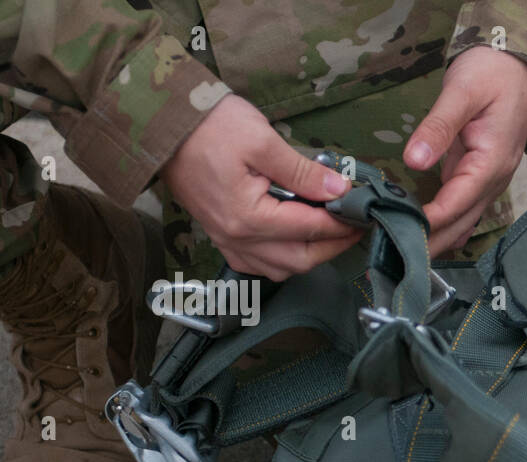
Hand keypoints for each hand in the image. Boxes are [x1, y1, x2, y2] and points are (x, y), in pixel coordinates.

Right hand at [160, 95, 362, 280]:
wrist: (160, 124)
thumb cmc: (208, 126)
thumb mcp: (262, 140)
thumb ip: (304, 171)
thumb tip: (339, 190)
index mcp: (249, 217)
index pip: (311, 229)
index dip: (342, 223)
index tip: (362, 213)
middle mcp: (237, 238)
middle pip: (300, 260)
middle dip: (333, 247)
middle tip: (353, 227)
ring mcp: (226, 241)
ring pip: (280, 268)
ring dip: (310, 256)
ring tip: (331, 233)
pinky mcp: (220, 237)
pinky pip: (257, 264)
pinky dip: (283, 260)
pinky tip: (296, 242)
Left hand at [403, 46, 526, 256]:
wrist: (520, 66)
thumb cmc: (492, 73)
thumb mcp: (462, 92)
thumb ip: (438, 128)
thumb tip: (414, 161)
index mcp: (492, 163)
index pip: (455, 204)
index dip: (427, 222)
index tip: (396, 232)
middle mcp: (495, 180)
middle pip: (461, 224)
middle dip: (430, 242)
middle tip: (393, 255)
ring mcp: (490, 182)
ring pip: (463, 223)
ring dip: (437, 240)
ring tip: (403, 253)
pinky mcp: (481, 177)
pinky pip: (464, 212)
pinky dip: (445, 227)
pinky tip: (425, 237)